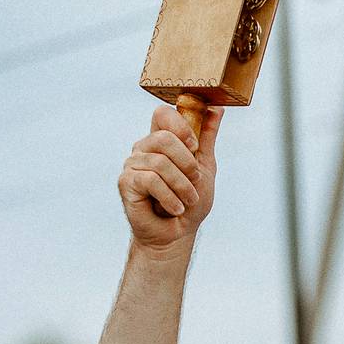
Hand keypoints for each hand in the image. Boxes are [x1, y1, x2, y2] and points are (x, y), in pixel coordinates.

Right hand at [119, 103, 221, 254]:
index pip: (163, 114)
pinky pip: (151, 180)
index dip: (181, 126)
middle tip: (195, 182)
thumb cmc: (190, 201)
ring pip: (161, 163)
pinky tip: (176, 208)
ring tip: (188, 201)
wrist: (178, 234)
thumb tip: (217, 109)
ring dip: (183, 186)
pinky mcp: (126, 182)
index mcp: (161, 140)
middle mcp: (144, 148)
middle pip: (165, 138)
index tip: (194, 146)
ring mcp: (132, 164)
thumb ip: (207, 138)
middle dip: (188, 164)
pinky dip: (170, 197)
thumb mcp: (205, 167)